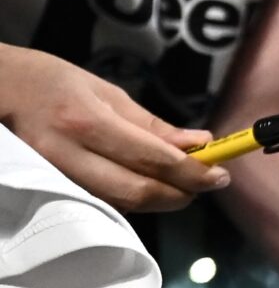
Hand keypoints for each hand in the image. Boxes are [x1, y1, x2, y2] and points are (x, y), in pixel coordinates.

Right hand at [0, 45, 225, 210]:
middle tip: (206, 183)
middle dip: (181, 194)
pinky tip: (145, 185)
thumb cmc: (49, 82)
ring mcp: (54, 176)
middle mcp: (67, 154)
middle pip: (136, 192)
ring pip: (120, 205)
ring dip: (159, 199)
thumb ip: (151, 124)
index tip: (220, 174)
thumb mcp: (104, 91)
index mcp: (85, 121)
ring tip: (181, 183)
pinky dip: (131, 201)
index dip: (192, 172)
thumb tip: (200, 143)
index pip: (152, 158)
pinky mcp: (49, 190)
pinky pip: (101, 204)